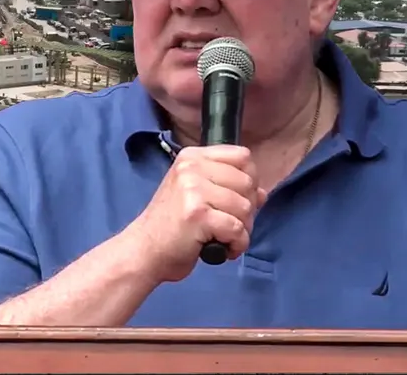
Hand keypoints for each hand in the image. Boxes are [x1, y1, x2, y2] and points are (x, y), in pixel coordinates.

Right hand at [123, 145, 267, 283]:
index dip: (248, 180)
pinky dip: (236, 245)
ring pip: (245, 207)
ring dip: (242, 230)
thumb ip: (227, 187)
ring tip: (222, 237)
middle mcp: (191, 168)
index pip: (242, 156)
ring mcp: (193, 190)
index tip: (234, 199)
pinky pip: (238, 229)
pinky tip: (221, 248)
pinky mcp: (198, 214)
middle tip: (227, 224)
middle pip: (248, 182)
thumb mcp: (195, 195)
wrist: (145, 250)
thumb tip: (262, 193)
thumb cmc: (171, 224)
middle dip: (247, 210)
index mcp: (192, 158)